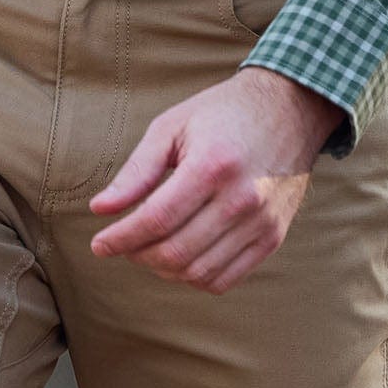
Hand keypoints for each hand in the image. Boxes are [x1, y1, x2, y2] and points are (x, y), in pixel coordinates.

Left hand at [86, 67, 345, 294]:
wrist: (289, 109)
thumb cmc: (222, 113)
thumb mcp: (172, 126)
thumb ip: (136, 170)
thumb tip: (100, 210)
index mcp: (212, 165)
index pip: (157, 219)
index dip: (121, 238)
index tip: (99, 244)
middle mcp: (242, 198)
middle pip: (176, 252)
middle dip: (137, 255)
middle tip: (122, 243)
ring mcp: (261, 222)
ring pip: (198, 273)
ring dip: (163, 269)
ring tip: (148, 248)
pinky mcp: (273, 237)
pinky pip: (225, 279)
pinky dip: (194, 277)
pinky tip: (181, 255)